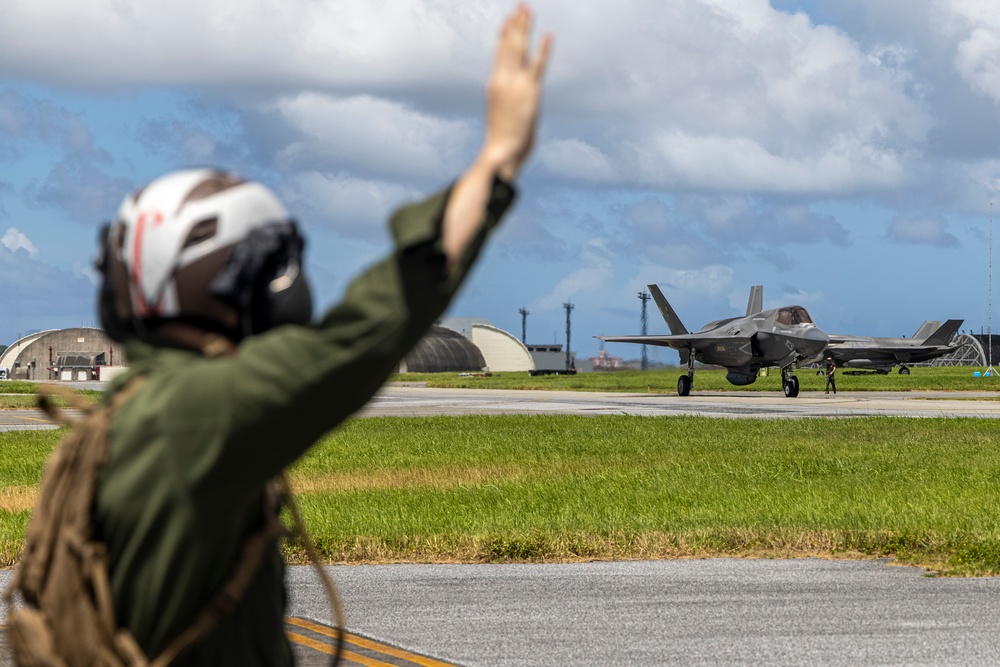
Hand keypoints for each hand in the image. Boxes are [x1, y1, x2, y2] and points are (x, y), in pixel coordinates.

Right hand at [482, 4, 551, 181]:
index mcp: (495, 83)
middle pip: (510, 45)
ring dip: (524, 27)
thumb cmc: (502, 141)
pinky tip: (548, 35)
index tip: (508, 19)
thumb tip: (512, 100)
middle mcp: (503, 79)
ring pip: (520, 49)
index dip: (505, 35)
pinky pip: (538, 65)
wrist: (501, 152)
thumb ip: (508, 101)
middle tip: (520, 5)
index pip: (500, 53)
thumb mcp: (502, 114)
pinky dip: (544, 50)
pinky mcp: (530, 91)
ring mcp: (516, 83)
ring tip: (527, 9)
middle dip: (516, 24)